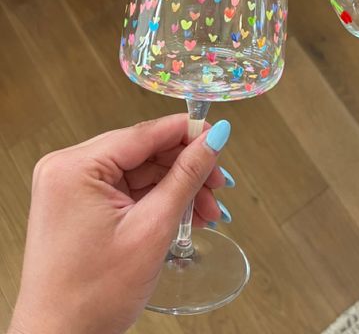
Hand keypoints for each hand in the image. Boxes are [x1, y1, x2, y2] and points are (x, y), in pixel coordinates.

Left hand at [9, 115, 233, 333]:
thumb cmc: (91, 296)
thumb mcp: (151, 229)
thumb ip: (186, 176)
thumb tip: (213, 139)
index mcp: (75, 167)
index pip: (143, 134)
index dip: (187, 133)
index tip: (219, 134)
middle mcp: (67, 169)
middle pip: (143, 152)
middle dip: (186, 170)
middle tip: (218, 187)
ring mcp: (71, 186)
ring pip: (139, 171)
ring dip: (176, 188)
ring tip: (206, 211)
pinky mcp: (78, 203)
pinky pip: (127, 188)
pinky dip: (157, 200)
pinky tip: (184, 214)